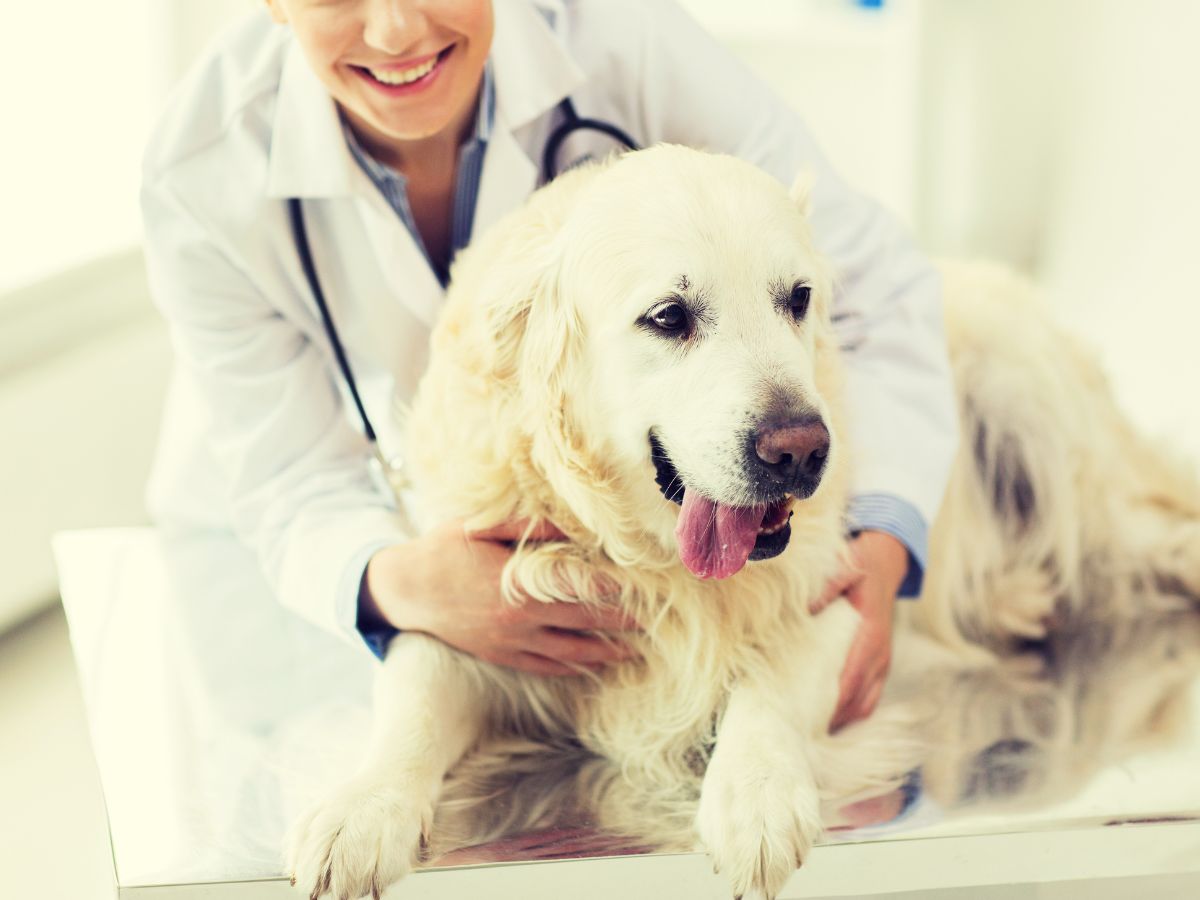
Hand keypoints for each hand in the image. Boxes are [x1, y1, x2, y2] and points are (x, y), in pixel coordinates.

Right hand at [362, 519, 639, 675]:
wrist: (406, 589)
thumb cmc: (446, 549)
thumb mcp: (484, 527)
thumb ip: (530, 528)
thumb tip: (572, 527)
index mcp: (521, 581)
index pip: (581, 586)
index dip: (615, 587)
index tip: (644, 584)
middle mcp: (521, 616)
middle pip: (585, 620)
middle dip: (624, 621)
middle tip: (657, 621)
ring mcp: (512, 640)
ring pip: (570, 652)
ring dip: (606, 652)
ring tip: (637, 651)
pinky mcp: (502, 655)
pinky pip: (545, 666)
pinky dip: (573, 667)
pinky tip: (593, 666)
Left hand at [811, 531, 907, 731]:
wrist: (886, 563)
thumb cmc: (860, 566)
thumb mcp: (845, 566)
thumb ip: (827, 585)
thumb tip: (806, 608)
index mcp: (869, 635)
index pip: (850, 679)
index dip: (831, 704)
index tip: (805, 722)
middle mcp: (879, 655)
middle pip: (857, 701)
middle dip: (830, 721)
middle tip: (798, 738)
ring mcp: (882, 662)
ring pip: (864, 706)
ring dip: (840, 723)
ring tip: (809, 738)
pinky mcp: (880, 665)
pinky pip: (868, 699)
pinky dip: (850, 715)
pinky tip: (827, 724)